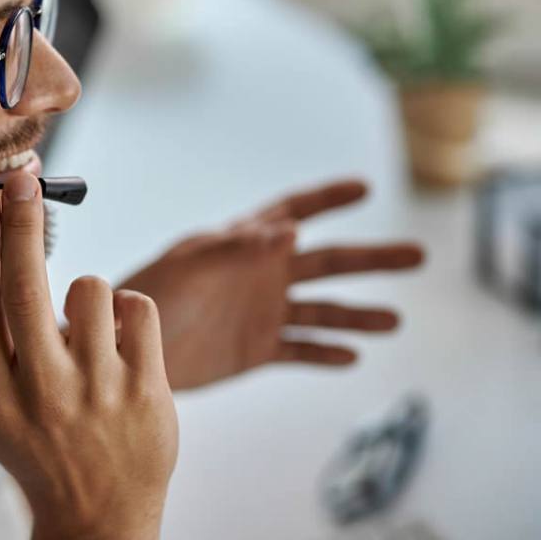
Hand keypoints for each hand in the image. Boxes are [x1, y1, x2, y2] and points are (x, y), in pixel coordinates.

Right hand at [0, 172, 177, 539]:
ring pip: (91, 287)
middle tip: (23, 177)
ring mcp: (97, 391)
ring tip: (88, 334)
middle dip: (21, 218)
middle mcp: (40, 390)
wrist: (98, 517)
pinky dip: (130, 314)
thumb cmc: (33, 447)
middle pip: (24, 282)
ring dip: (88, 297)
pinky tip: (122, 346)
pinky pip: (140, 307)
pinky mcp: (148, 390)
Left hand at [118, 179, 423, 390]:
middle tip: (418, 255)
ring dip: (358, 315)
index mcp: (242, 245)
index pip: (292, 212)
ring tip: (392, 321)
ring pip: (323, 311)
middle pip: (327, 262)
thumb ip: (236, 249)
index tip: (364, 186)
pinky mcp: (256, 349)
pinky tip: (352, 357)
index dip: (326, 198)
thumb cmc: (148, 297)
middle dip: (371, 259)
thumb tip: (288, 229)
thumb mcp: (189, 267)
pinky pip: (301, 349)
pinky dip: (327, 353)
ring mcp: (261, 312)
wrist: (124, 350)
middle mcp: (260, 275)